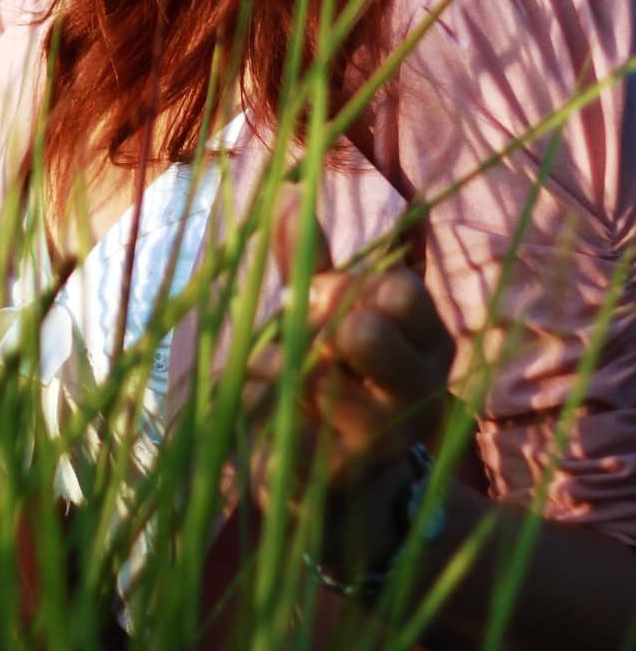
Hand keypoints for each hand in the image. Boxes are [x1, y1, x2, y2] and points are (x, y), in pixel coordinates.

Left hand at [242, 182, 455, 573]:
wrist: (347, 499)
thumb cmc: (337, 382)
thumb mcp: (331, 316)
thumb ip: (310, 257)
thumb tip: (286, 187)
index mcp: (430, 347)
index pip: (399, 289)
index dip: (353, 285)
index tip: (334, 295)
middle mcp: (418, 396)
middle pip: (360, 330)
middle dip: (317, 325)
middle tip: (311, 339)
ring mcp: (380, 444)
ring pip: (302, 370)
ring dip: (272, 364)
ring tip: (284, 383)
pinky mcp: (334, 481)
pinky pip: (270, 414)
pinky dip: (255, 406)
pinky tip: (272, 419)